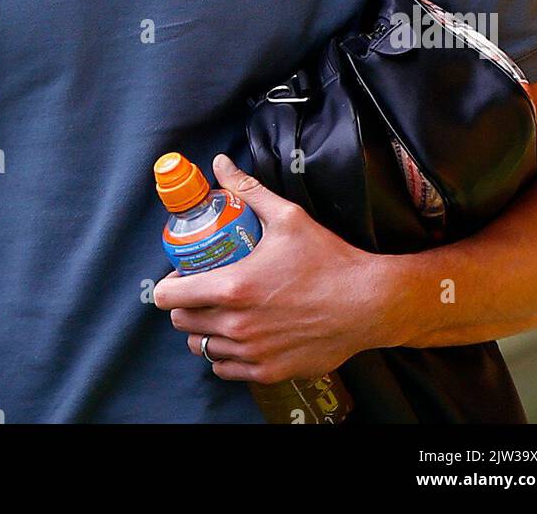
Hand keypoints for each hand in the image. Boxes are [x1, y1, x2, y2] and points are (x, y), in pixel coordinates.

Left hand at [152, 153, 396, 383]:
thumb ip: (248, 190)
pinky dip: (225, 355)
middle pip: (181, 323)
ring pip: (201, 348)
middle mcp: (236, 326)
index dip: (168, 284)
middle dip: (185, 305)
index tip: (179, 276)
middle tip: (201, 291)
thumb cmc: (328, 259)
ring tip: (219, 312)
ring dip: (203, 330)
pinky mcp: (268, 372)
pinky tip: (238, 336)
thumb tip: (221, 164)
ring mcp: (251, 353)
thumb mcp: (287, 217)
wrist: (367, 304)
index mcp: (233, 287)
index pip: (169, 296)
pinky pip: (226, 369)